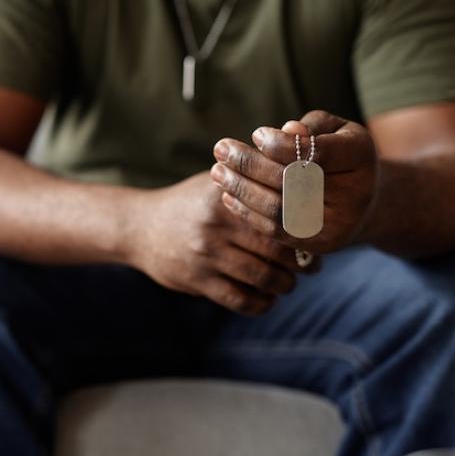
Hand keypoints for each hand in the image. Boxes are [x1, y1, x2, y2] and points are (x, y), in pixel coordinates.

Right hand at [128, 173, 301, 314]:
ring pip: (261, 277)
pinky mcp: (197, 281)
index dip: (303, 227)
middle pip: (275, 248)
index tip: (316, 234)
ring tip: (289, 283)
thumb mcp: (215, 181)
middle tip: (312, 266)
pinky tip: (267, 299)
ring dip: (284, 285)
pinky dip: (260, 304)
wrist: (139, 227)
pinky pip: (239, 299)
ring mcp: (205, 255)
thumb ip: (252, 173)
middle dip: (300, 262)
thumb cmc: (188, 202)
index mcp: (225, 197)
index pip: (278, 212)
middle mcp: (215, 225)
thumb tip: (297, 151)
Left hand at [210, 110, 378, 253]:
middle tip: (221, 149)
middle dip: (251, 165)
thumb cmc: (338, 153)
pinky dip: (248, 213)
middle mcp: (354, 195)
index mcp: (360, 158)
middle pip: (293, 181)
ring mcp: (337, 225)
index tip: (255, 134)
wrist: (363, 201)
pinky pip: (276, 230)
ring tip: (217, 172)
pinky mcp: (318, 246)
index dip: (281, 145)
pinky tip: (227, 195)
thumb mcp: (333, 130)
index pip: (317, 153)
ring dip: (242, 190)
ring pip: (280, 208)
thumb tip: (286, 129)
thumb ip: (311, 127)